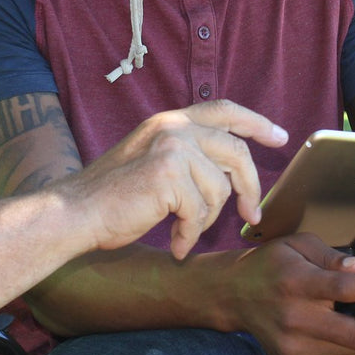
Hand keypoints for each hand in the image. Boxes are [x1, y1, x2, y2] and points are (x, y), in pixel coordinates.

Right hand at [59, 99, 287, 259]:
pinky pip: (200, 212)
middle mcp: (173, 128)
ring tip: (183, 232)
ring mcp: (171, 149)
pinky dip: (190, 235)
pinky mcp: (168, 175)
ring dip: (205, 220)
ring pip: (219, 188)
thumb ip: (187, 156)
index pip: (224, 110)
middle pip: (236, 151)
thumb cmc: (112, 197)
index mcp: (170, 121)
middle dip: (249, 188)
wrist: (75, 212)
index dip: (256, 122)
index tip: (279, 137)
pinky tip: (176, 244)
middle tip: (251, 215)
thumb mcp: (153, 162)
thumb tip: (229, 172)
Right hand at [227, 233, 354, 354]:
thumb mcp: (298, 245)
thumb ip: (333, 257)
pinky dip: (353, 345)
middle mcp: (295, 318)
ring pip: (353, 349)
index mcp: (297, 283)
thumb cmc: (271, 265)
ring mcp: (295, 347)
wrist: (233, 296)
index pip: (341, 289)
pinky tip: (343, 327)